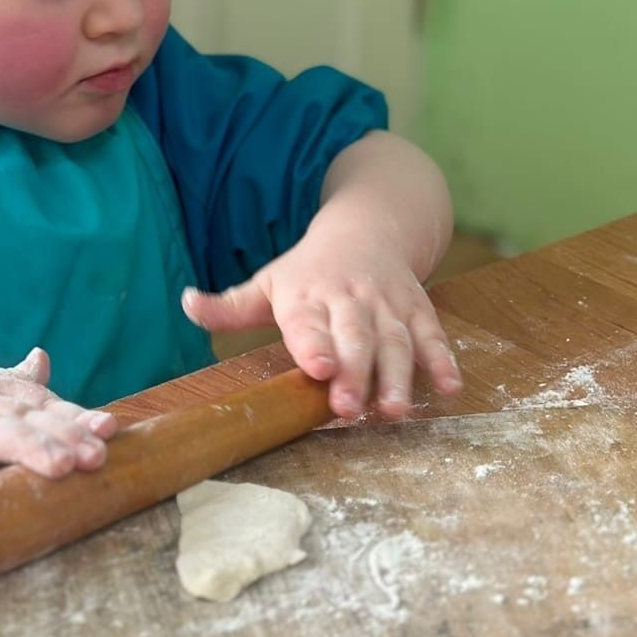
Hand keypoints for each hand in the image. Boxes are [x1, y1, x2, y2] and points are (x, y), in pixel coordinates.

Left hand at [182, 225, 460, 420]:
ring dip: (398, 375)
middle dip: (355, 371)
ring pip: (396, 340)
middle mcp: (349, 299)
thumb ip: (229, 306)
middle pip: (354, 336)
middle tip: (351, 408)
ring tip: (396, 411)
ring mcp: (387, 304)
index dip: (313, 344)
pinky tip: (449, 389)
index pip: (307, 322)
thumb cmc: (308, 270)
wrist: (368, 226)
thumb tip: (186, 303)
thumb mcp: (267, 282)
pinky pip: (432, 334)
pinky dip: (443, 360)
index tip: (317, 368)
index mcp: (306, 296)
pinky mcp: (417, 309)